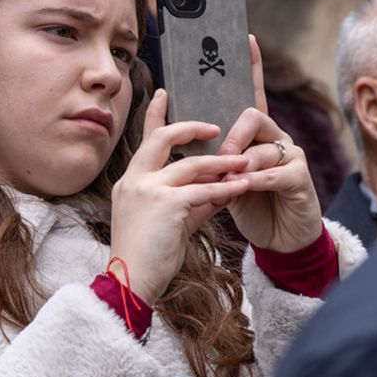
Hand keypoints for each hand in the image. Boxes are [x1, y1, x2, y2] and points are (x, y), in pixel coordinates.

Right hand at [108, 89, 248, 303]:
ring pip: (191, 165)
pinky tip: (243, 187)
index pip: (144, 142)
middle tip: (214, 126)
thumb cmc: (146, 257)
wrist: (131, 282)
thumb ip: (190, 202)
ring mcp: (148, 191)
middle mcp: (135, 181)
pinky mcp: (166, 205)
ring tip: (245, 161)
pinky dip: (226, 188)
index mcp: (130, 182)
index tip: (164, 94)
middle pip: (163, 139)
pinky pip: (203, 190)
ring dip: (222, 163)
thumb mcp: (168, 222)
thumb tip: (217, 190)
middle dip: (190, 128)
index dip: (155, 116)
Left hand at [217, 36, 324, 252]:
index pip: (251, 94)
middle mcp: (276, 138)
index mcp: (255, 135)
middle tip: (219, 156)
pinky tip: (245, 186)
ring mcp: (292, 156)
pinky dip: (256, 180)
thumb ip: (210, 157)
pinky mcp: (301, 178)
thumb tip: (181, 137)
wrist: (278, 241)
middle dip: (232, 135)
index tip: (245, 37)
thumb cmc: (249, 205)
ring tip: (227, 180)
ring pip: (264, 146)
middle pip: (253, 116)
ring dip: (241, 163)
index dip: (251, 66)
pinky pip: (276, 171)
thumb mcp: (222, 178)